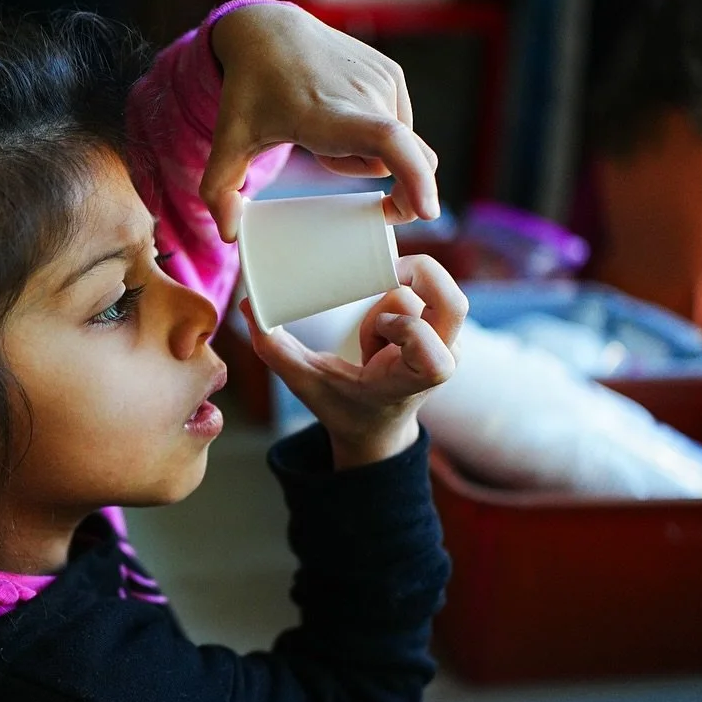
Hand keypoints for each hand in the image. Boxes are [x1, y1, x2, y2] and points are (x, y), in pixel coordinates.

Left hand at [202, 3, 440, 242]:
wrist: (268, 32)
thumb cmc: (248, 91)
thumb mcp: (227, 141)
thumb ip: (219, 191)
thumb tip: (228, 235)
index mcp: (326, 114)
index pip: (386, 141)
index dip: (415, 178)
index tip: (426, 211)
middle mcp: (363, 94)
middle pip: (389, 163)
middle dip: (363, 174)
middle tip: (319, 156)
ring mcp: (383, 80)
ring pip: (395, 146)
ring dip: (365, 153)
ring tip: (323, 131)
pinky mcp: (393, 72)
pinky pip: (399, 124)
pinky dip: (373, 132)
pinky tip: (339, 114)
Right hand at [241, 255, 465, 468]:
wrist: (378, 428)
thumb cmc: (344, 407)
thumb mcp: (307, 383)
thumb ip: (276, 349)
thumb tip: (248, 306)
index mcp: (410, 381)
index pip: (433, 355)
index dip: (406, 330)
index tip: (375, 333)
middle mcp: (442, 361)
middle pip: (453, 302)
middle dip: (419, 275)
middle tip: (383, 274)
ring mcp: (451, 344)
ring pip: (433, 293)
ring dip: (395, 299)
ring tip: (373, 337)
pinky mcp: (448, 330)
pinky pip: (430, 293)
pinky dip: (401, 298)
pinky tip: (384, 331)